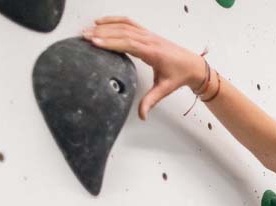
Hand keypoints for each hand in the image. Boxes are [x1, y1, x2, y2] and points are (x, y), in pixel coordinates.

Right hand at [81, 17, 206, 118]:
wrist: (192, 65)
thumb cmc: (178, 75)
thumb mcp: (164, 89)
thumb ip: (151, 101)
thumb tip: (142, 115)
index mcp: (152, 52)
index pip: (128, 43)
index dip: (110, 42)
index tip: (94, 42)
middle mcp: (149, 40)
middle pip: (122, 32)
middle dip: (102, 33)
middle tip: (84, 36)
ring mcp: (147, 34)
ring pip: (123, 26)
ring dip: (105, 26)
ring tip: (87, 30)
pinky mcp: (146, 33)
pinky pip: (128, 22)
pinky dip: (114, 20)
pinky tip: (101, 22)